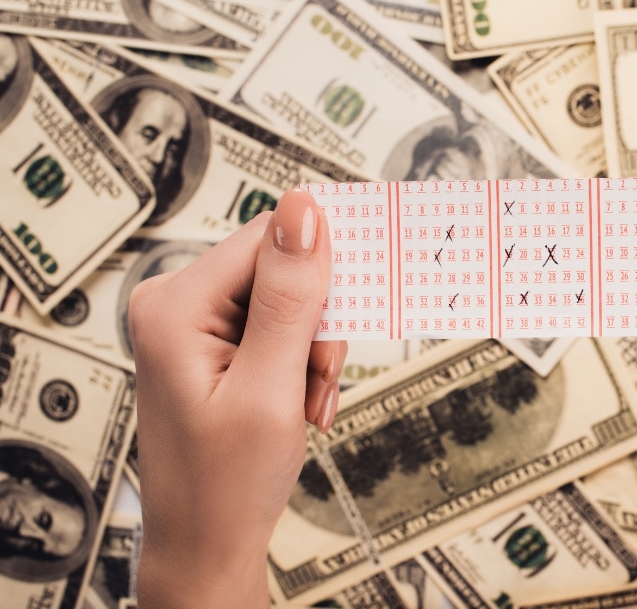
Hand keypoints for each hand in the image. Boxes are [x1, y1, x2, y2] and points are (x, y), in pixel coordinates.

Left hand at [128, 189, 346, 607]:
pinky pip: (276, 325)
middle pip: (281, 269)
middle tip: (316, 381)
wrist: (206, 545)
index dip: (319, 279)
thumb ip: (289, 297)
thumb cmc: (224, 486)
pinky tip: (297, 402)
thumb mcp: (270, 389)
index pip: (270, 240)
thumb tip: (303, 209)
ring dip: (313, 351)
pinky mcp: (209, 342)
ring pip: (288, 300)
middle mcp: (174, 303)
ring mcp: (191, 323)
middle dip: (317, 326)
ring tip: (305, 402)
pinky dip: (300, 363)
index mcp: (174, 305)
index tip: (343, 323)